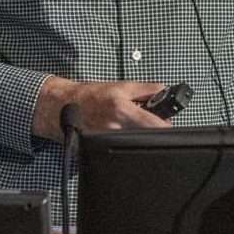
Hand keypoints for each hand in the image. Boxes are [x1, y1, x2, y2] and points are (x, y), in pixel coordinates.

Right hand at [33, 76, 171, 140]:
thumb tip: (164, 92)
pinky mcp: (102, 148)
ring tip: (127, 124)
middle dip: (151, 130)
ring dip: (137, 134)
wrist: (64, 106)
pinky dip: (124, 141)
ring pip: (134, 142)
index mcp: (122, 110)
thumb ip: (145, 89)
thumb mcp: (121, 86)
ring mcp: (109, 141)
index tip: (169, 126)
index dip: (166, 127)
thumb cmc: (91, 95)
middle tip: (147, 122)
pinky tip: (117, 132)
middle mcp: (116, 127)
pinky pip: (120, 147)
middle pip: (146, 137)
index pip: (154, 125)